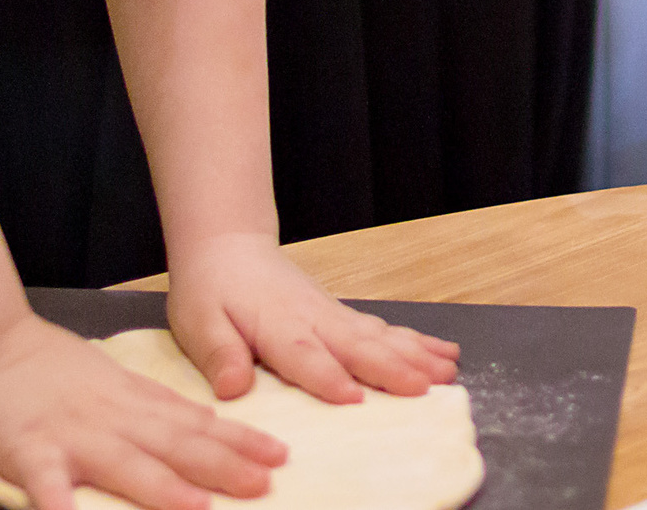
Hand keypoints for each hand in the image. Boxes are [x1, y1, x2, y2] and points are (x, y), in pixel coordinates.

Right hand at [0, 312, 284, 509]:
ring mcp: (71, 434)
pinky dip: (59, 500)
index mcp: (133, 403)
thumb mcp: (114, 382)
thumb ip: (155, 407)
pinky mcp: (26, 449)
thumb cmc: (47, 368)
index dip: (238, 441)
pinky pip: (44, 481)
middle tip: (265, 483)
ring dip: (163, 488)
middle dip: (222, 466)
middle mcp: (113, 419)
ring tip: (199, 508)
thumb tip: (204, 422)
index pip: (196, 424)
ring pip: (125, 463)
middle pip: (175, 445)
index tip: (279, 455)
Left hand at [167, 231, 459, 403]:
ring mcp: (334, 316)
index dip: (328, 377)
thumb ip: (219, 355)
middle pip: (357, 345)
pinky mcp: (343, 317)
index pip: (304, 355)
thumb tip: (232, 388)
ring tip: (448, 372)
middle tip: (424, 388)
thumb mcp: (198, 324)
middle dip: (392, 367)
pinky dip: (416, 341)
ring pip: (380, 336)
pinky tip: (443, 354)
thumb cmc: (210, 291)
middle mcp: (314, 319)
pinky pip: (385, 330)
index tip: (354, 399)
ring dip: (415, 354)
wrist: (229, 247)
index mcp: (277, 326)